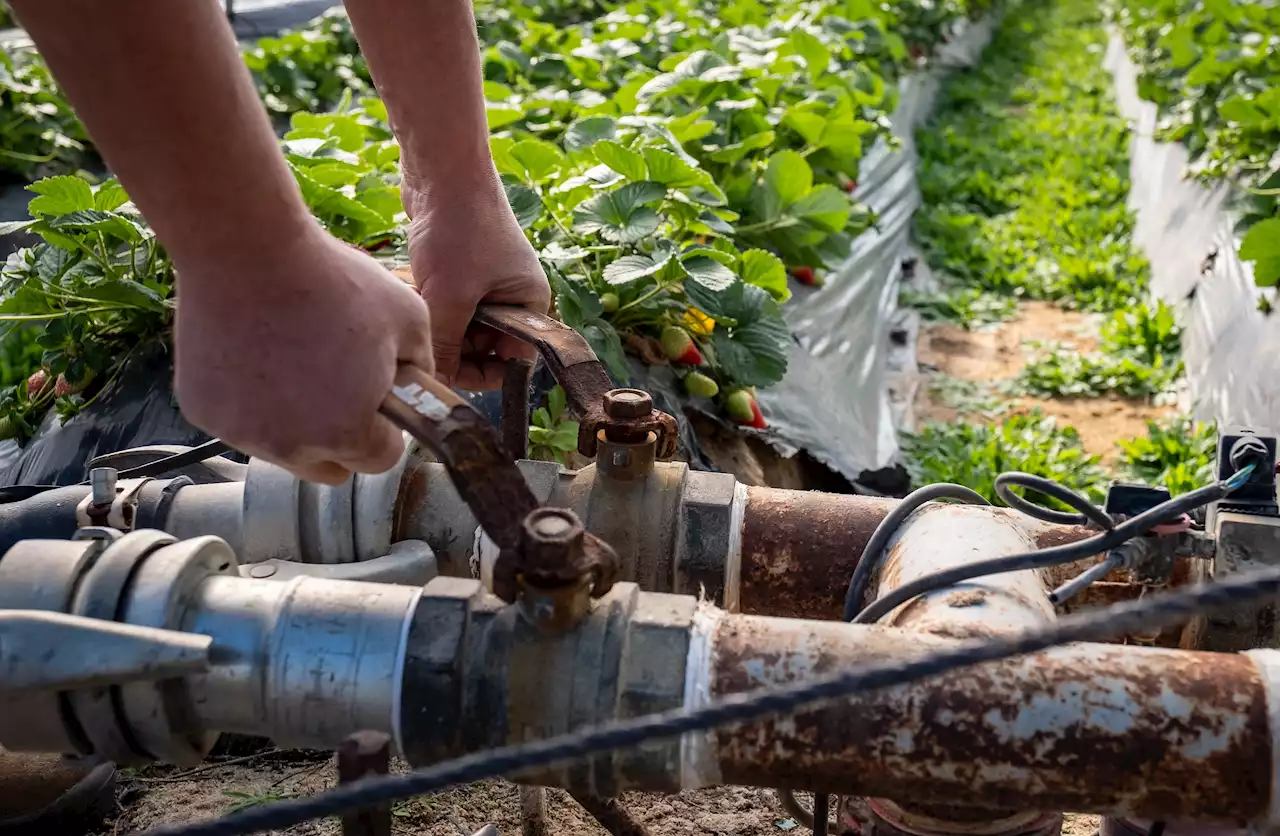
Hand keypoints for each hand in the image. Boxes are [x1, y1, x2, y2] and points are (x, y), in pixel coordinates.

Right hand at [173, 228, 433, 484]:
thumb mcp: (409, 317)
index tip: (379, 404)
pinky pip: (240, 421)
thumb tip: (417, 391)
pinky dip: (251, 401)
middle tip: (339, 387)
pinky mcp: (203, 412)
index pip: (378, 461)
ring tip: (296, 361)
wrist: (246, 250)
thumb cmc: (332, 280)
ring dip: (295, 422)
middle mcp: (291, 446)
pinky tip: (258, 353)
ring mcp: (241, 433)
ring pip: (282, 448)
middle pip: (328, 466)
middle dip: (341, 437)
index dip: (385, 431)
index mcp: (347, 431)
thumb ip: (423, 368)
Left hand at [404, 180, 550, 389]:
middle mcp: (511, 295)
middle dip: (450, 344)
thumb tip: (434, 384)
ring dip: (433, 320)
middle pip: (482, 346)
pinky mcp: (457, 267)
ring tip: (413, 299)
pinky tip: (407, 282)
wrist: (442, 167)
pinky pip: (442, 300)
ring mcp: (484, 280)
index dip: (482, 373)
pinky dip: (424, 298)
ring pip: (456, 324)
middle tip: (423, 332)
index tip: (448, 373)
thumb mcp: (451, 296)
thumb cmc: (460, 227)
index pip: (514, 361)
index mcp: (529, 305)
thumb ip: (444, 346)